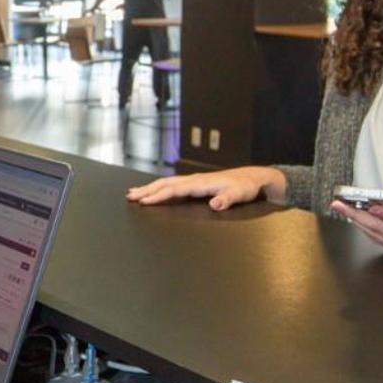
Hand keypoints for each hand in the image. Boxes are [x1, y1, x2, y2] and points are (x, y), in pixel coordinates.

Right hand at [126, 166, 281, 209]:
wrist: (252, 177)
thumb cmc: (245, 187)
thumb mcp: (239, 195)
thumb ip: (227, 200)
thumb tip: (215, 205)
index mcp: (201, 183)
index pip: (175, 189)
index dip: (159, 196)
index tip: (145, 201)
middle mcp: (195, 180)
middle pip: (166, 184)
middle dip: (148, 190)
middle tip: (130, 196)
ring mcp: (194, 180)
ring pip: (167, 183)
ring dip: (150, 187)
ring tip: (134, 193)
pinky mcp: (196, 183)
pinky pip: (173, 184)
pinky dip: (160, 187)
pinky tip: (154, 190)